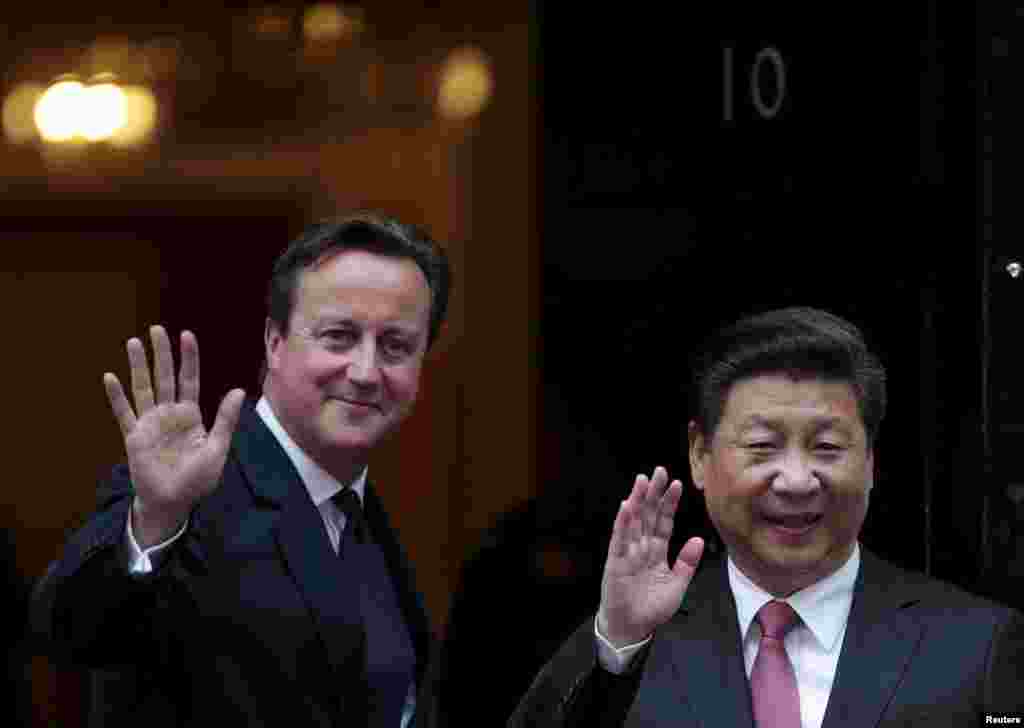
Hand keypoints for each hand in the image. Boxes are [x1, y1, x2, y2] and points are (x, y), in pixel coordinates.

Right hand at [104, 326, 244, 547]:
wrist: (173, 503)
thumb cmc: (196, 479)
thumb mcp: (217, 449)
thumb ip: (225, 420)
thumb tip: (238, 390)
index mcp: (191, 415)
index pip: (190, 380)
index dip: (189, 358)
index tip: (187, 335)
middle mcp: (169, 414)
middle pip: (165, 377)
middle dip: (161, 353)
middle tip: (156, 329)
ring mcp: (150, 423)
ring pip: (143, 388)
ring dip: (137, 365)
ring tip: (133, 342)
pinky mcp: (134, 437)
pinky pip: (124, 413)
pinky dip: (117, 396)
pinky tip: (110, 377)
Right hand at [597, 467, 704, 647]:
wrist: (631, 629)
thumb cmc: (651, 608)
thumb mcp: (677, 586)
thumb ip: (686, 563)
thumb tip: (697, 538)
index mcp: (657, 551)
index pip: (664, 521)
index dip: (669, 503)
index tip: (677, 483)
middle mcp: (641, 547)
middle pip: (648, 515)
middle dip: (653, 493)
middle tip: (659, 471)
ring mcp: (628, 552)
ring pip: (633, 521)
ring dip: (637, 500)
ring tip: (642, 481)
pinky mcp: (616, 562)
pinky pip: (619, 540)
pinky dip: (622, 523)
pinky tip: (626, 507)